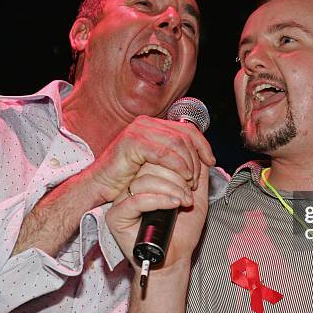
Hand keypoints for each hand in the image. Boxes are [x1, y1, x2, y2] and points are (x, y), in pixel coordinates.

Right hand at [85, 115, 214, 203]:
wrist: (100, 188)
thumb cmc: (126, 181)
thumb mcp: (157, 167)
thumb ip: (177, 159)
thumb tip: (204, 158)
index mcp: (153, 126)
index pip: (187, 128)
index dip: (203, 144)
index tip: (211, 161)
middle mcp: (146, 124)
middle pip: (184, 134)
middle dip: (196, 157)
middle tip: (198, 178)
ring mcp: (138, 131)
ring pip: (177, 142)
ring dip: (188, 163)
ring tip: (190, 181)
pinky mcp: (132, 143)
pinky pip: (164, 152)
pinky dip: (178, 165)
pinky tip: (183, 176)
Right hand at [106, 162, 209, 269]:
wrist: (176, 258)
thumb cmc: (183, 231)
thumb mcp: (197, 197)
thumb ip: (199, 175)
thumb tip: (201, 153)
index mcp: (148, 179)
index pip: (158, 158)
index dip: (180, 165)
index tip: (194, 181)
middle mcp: (133, 187)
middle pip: (150, 166)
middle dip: (177, 178)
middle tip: (189, 195)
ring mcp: (123, 201)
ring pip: (143, 181)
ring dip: (170, 189)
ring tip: (183, 202)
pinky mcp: (116, 216)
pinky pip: (135, 200)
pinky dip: (158, 200)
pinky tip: (173, 205)